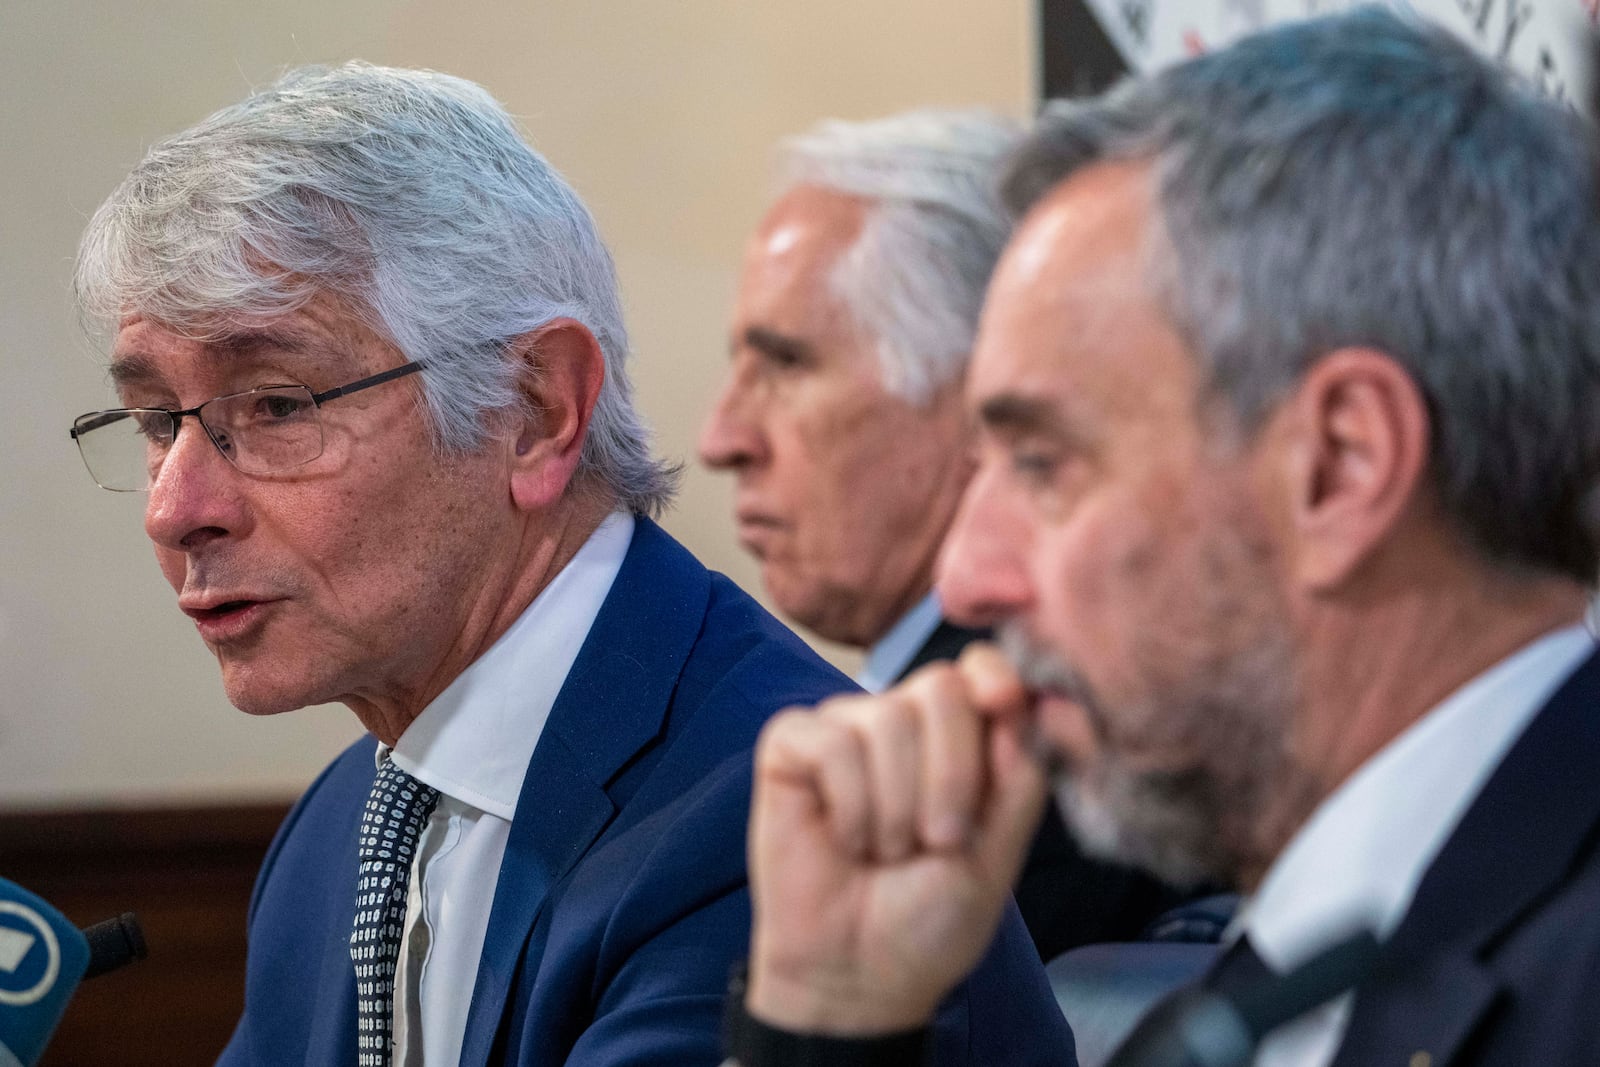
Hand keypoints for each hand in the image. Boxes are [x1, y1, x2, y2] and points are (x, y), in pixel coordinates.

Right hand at [744, 644, 1049, 1034]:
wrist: (859, 974)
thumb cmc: (928, 915)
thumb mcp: (1000, 849)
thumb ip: (1020, 771)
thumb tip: (1025, 696)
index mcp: (957, 736)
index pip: (980, 667)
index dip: (995, 678)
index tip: (1006, 705)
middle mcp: (899, 721)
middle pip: (939, 688)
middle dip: (951, 774)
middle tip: (938, 840)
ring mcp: (842, 729)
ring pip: (885, 718)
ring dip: (896, 808)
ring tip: (886, 851)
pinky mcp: (789, 747)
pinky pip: (830, 743)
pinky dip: (849, 804)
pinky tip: (845, 840)